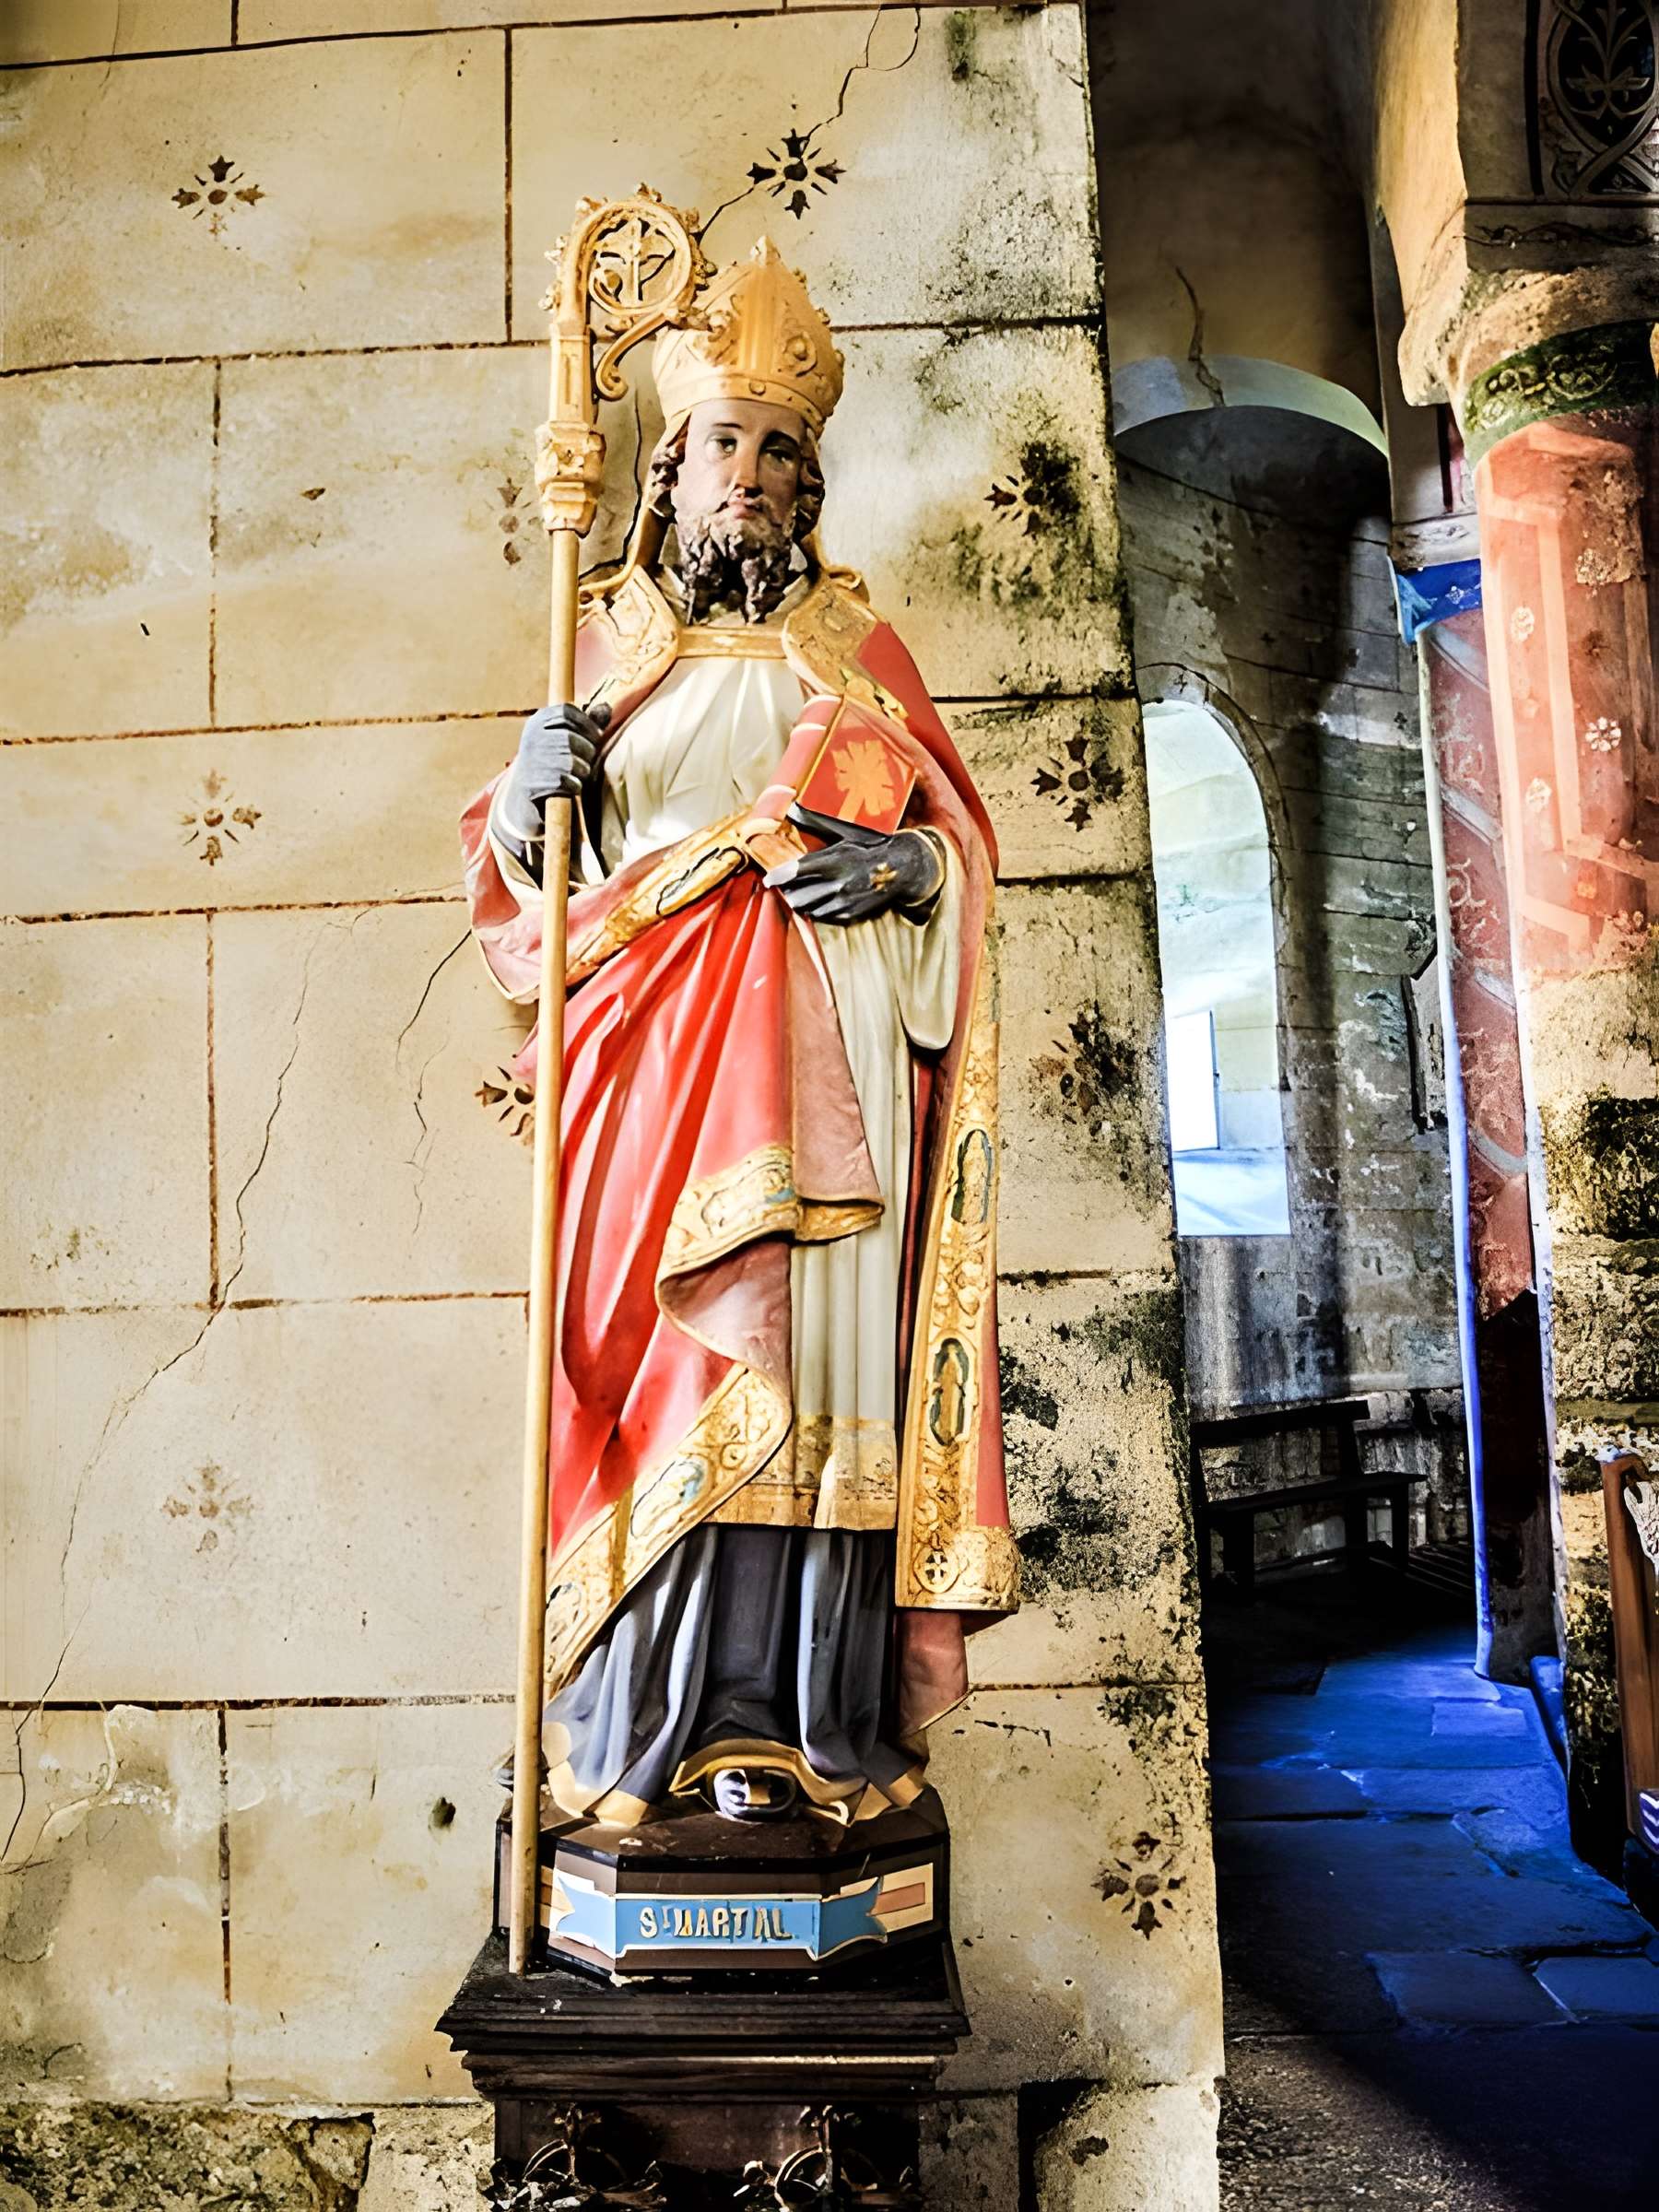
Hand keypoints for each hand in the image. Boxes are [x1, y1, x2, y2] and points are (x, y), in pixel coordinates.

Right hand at [501, 700, 610, 839]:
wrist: (525, 794)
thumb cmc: (553, 761)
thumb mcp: (565, 739)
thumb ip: (587, 724)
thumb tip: (607, 708)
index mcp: (536, 722)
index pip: (565, 711)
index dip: (586, 723)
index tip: (596, 735)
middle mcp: (531, 738)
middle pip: (571, 738)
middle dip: (586, 750)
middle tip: (586, 759)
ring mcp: (533, 760)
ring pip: (572, 761)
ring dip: (583, 770)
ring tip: (577, 773)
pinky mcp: (535, 784)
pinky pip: (568, 782)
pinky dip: (575, 786)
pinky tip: (570, 786)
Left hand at [763, 808, 943, 924]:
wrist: (902, 869)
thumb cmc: (869, 847)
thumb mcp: (845, 832)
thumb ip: (815, 822)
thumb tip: (792, 808)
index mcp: (836, 859)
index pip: (798, 870)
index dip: (779, 876)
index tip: (768, 879)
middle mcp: (839, 883)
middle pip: (797, 894)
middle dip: (789, 889)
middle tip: (789, 883)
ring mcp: (844, 902)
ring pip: (807, 908)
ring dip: (802, 900)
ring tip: (805, 890)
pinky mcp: (850, 915)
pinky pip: (822, 916)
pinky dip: (817, 909)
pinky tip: (822, 898)